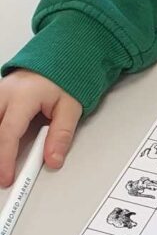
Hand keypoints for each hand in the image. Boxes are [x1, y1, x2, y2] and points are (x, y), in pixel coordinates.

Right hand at [0, 70, 81, 186]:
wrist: (60, 57)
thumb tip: (54, 160)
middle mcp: (4, 94)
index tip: (6, 178)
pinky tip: (2, 147)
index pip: (8, 134)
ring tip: (2, 161)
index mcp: (23, 96)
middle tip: (1, 174)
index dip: (5, 159)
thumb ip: (62, 134)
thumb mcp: (71, 106)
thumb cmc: (65, 78)